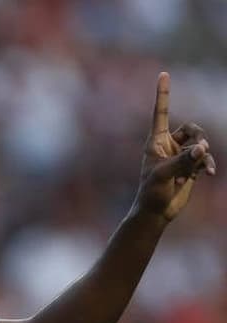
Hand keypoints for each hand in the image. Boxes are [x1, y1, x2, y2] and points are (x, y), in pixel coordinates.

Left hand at [134, 72, 215, 221]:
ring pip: (201, 143)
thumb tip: (203, 148)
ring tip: (203, 168)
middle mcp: (168, 144)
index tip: (163, 74)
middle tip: (200, 149)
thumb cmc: (151, 192)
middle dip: (199, 136)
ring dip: (204, 154)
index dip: (163, 94)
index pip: (161, 113)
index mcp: (155, 141)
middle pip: (192, 128)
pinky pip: (204, 157)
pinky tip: (208, 174)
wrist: (157, 211)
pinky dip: (207, 163)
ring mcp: (180, 155)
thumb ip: (184, 160)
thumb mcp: (164, 174)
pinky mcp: (190, 166)